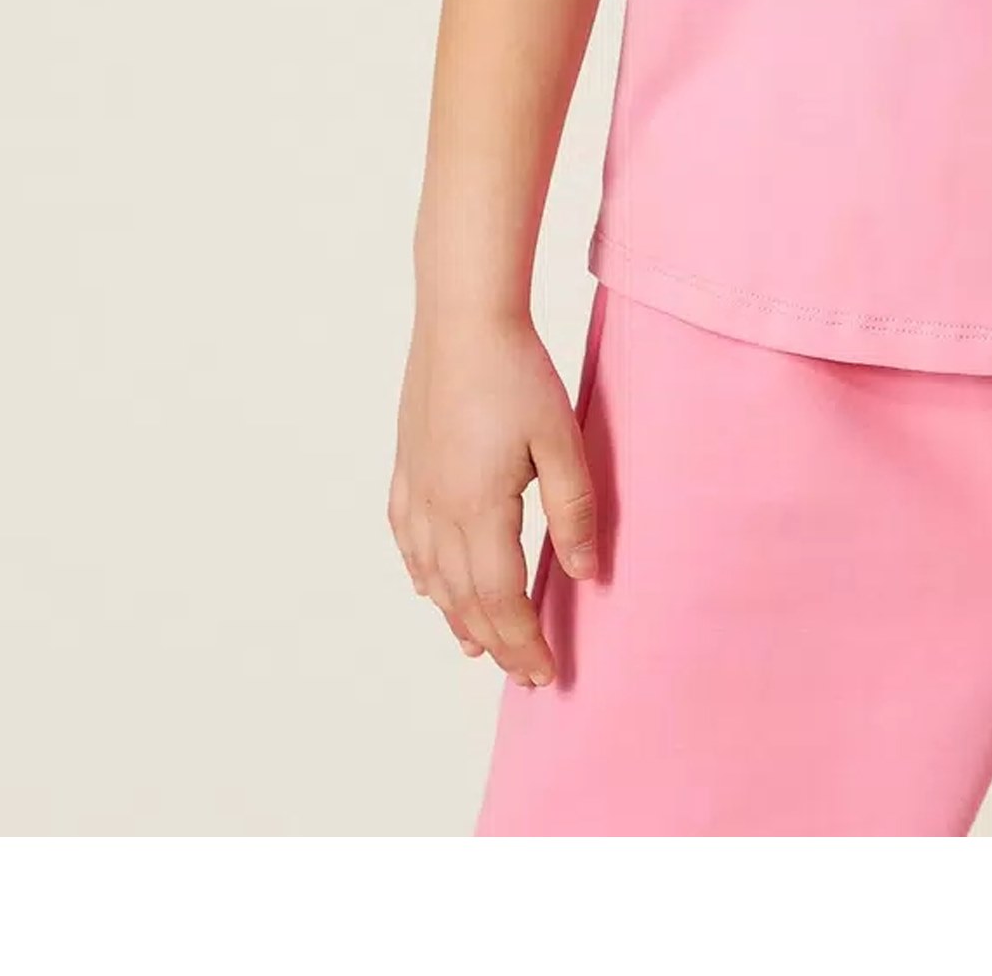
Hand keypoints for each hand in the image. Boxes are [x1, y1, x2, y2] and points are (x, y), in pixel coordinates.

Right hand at [387, 309, 598, 685]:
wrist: (462, 318)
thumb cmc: (516, 371)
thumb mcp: (562, 439)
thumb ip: (573, 510)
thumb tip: (585, 574)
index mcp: (478, 509)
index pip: (502, 600)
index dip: (524, 642)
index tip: (546, 673)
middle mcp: (438, 510)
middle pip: (465, 599)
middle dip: (498, 641)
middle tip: (525, 671)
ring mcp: (416, 489)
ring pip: (432, 576)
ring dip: (457, 616)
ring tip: (480, 646)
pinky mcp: (406, 467)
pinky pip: (407, 540)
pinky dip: (421, 574)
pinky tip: (428, 586)